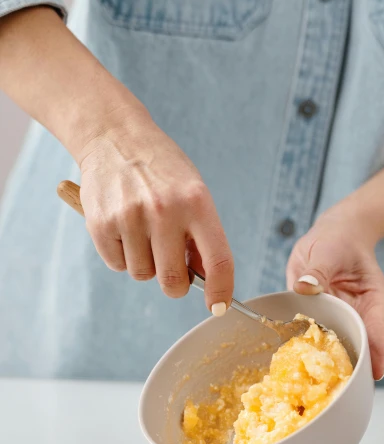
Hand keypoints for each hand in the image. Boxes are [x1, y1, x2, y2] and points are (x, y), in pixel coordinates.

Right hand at [78, 102, 233, 312]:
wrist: (115, 137)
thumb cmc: (161, 168)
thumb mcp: (193, 192)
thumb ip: (202, 234)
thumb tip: (208, 278)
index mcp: (197, 202)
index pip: (218, 260)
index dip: (221, 291)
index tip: (218, 306)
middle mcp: (165, 211)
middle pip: (175, 282)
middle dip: (177, 285)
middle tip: (173, 266)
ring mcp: (130, 217)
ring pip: (143, 276)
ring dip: (146, 265)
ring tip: (144, 233)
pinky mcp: (101, 224)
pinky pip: (117, 265)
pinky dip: (123, 256)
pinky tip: (125, 229)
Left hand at [286, 204, 383, 379]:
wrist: (335, 235)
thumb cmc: (339, 240)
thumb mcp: (330, 250)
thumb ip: (318, 270)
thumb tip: (305, 286)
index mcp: (375, 302)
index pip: (377, 333)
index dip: (374, 355)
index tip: (370, 375)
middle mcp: (361, 317)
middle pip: (361, 350)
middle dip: (350, 372)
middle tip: (337, 394)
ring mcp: (342, 322)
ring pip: (339, 352)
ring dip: (327, 369)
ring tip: (316, 391)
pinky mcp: (324, 322)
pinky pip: (317, 343)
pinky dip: (308, 355)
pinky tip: (295, 371)